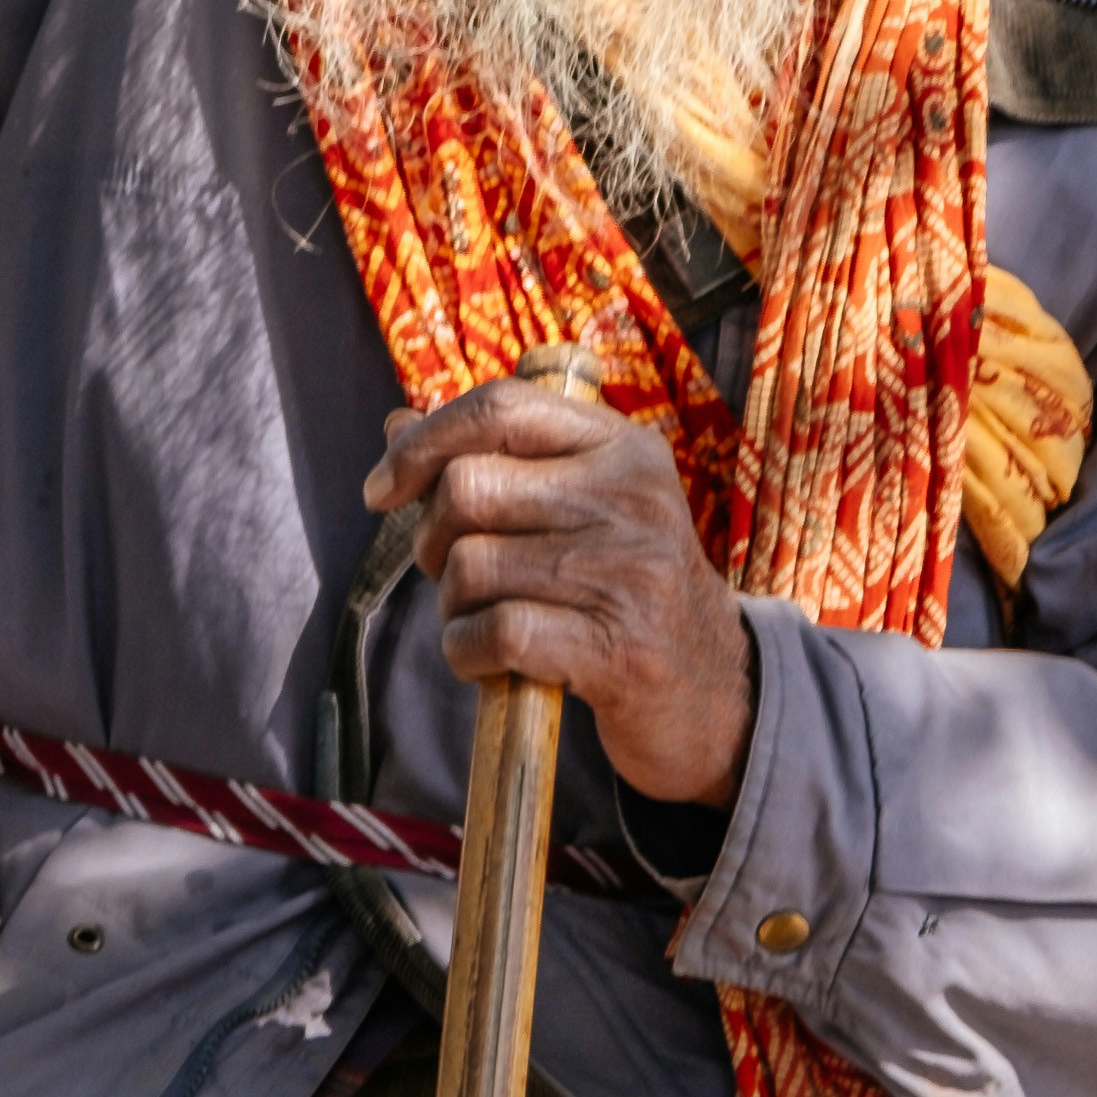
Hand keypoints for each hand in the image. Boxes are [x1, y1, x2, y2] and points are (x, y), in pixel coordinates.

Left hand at [366, 382, 758, 808]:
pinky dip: (467, 654)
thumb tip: (397, 422)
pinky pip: (492, 633)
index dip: (422, 443)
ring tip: (491, 621)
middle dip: (434, 541)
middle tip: (458, 578)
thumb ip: (497, 461)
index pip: (500, 407)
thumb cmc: (623, 590)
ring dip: (454, 607)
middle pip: (467, 488)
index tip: (382, 491)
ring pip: (470, 565)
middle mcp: (632, 498)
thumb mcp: (581, 507)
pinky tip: (491, 662)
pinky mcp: (615, 650)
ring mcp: (630, 573)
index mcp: (622, 448)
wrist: (713, 689)